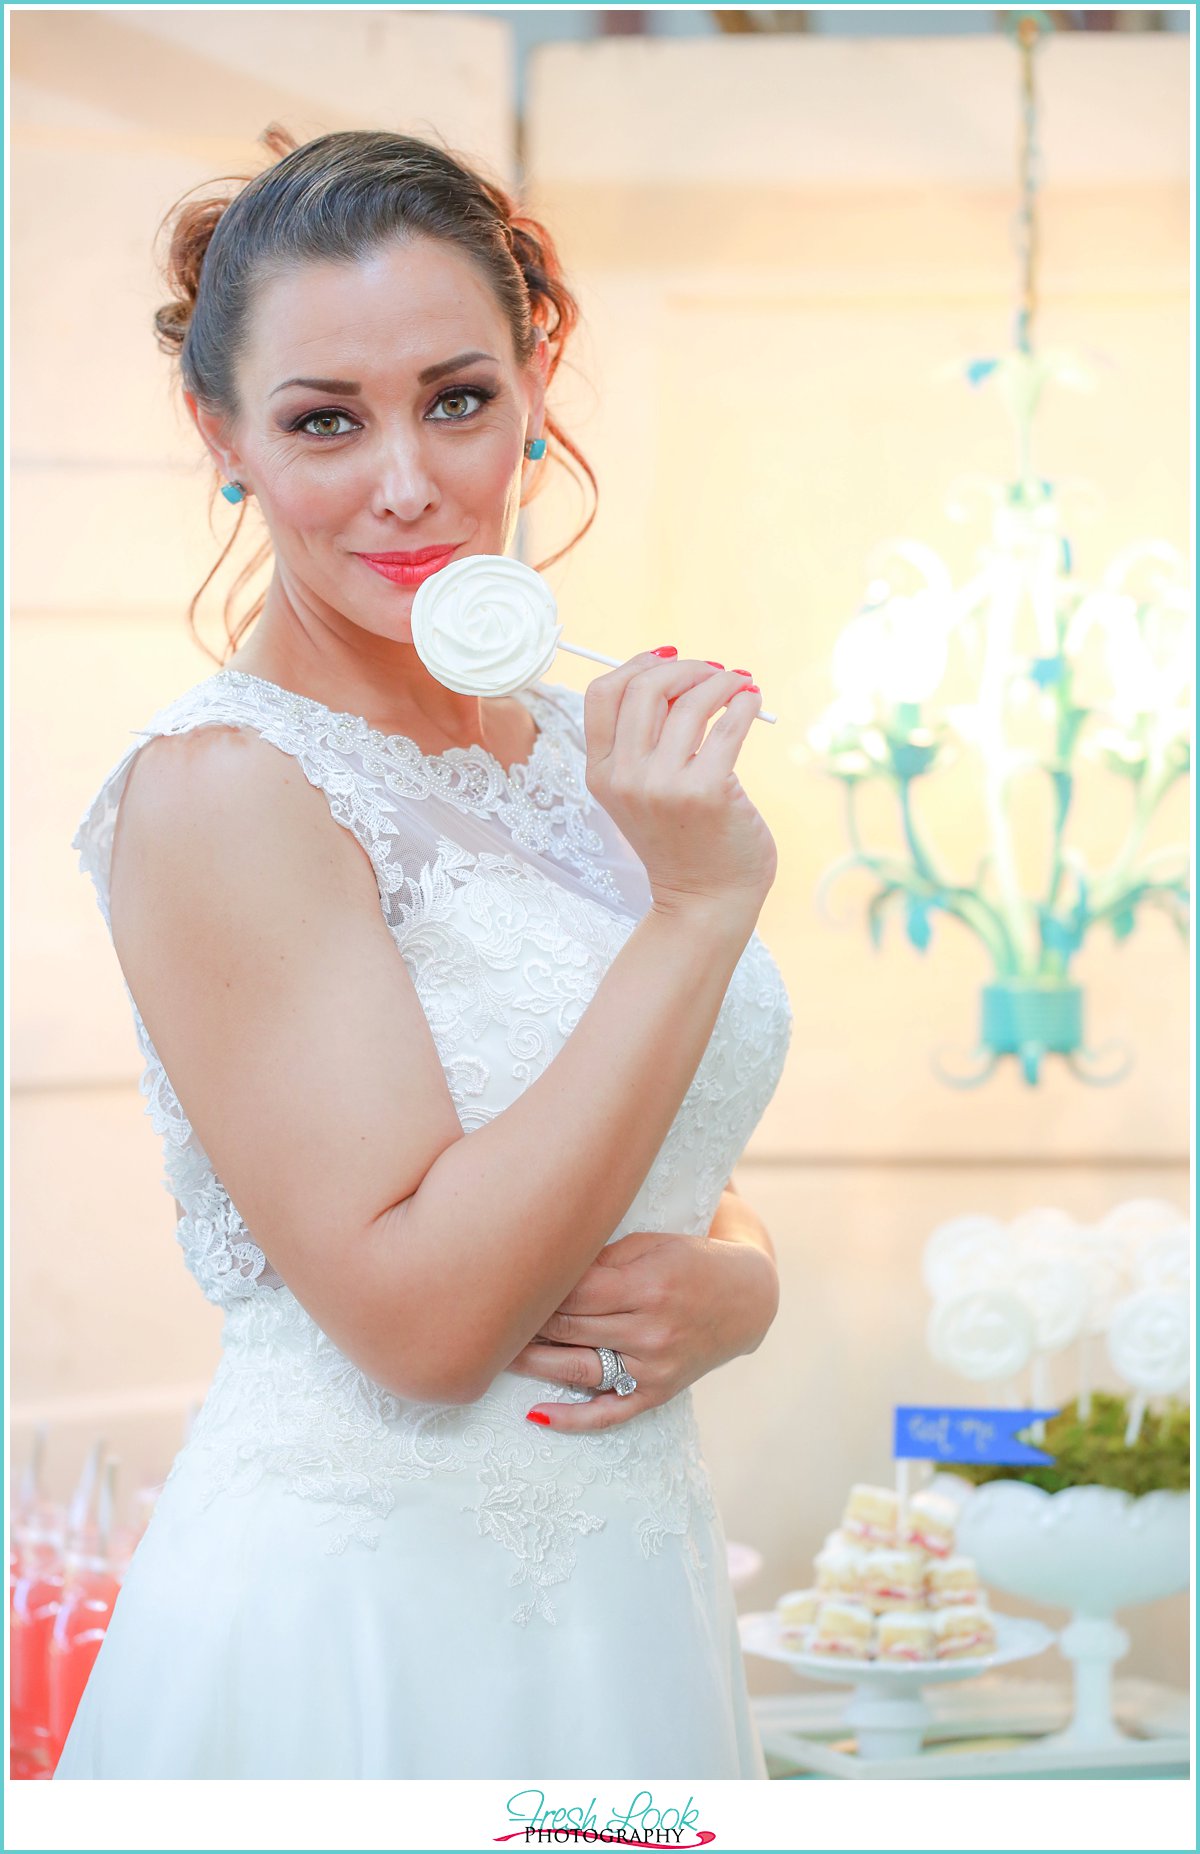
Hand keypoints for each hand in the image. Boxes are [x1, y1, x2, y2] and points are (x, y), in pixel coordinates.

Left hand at [508, 1226, 779, 1430]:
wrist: (744, 1298)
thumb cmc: (687, 1260)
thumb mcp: (649, 1244)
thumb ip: (599, 1258)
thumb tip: (542, 1268)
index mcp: (645, 1284)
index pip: (571, 1290)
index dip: (532, 1287)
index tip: (498, 1280)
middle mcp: (649, 1329)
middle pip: (568, 1328)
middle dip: (523, 1322)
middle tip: (483, 1315)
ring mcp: (653, 1365)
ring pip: (578, 1369)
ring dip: (532, 1364)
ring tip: (492, 1356)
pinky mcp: (658, 1391)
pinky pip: (610, 1413)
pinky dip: (573, 1418)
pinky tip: (536, 1416)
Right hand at [583, 653, 777, 917]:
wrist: (705, 900)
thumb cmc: (680, 839)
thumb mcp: (639, 793)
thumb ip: (642, 743)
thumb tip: (673, 673)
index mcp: (600, 774)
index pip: (602, 694)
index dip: (636, 664)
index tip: (669, 657)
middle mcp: (624, 778)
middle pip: (644, 688)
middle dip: (685, 668)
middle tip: (713, 671)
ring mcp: (663, 786)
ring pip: (689, 702)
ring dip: (721, 681)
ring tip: (739, 685)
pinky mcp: (706, 792)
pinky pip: (728, 726)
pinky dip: (745, 703)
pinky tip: (752, 702)